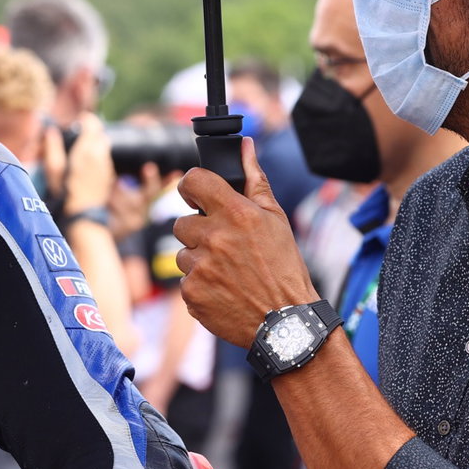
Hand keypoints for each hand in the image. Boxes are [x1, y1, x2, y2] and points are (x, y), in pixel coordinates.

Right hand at [61, 112, 115, 215]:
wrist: (84, 217)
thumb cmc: (66, 194)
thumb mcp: (54, 171)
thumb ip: (52, 148)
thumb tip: (51, 132)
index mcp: (87, 150)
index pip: (92, 123)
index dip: (85, 120)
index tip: (77, 122)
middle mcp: (100, 155)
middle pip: (100, 134)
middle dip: (90, 132)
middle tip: (76, 139)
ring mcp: (107, 166)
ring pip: (104, 146)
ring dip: (94, 145)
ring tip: (79, 153)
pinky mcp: (109, 176)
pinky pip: (105, 159)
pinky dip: (98, 157)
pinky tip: (85, 168)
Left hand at [174, 137, 316, 346]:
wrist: (285, 322)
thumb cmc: (283, 267)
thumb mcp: (275, 219)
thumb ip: (254, 180)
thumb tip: (244, 146)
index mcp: (236, 213)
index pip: (193, 181)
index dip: (192, 187)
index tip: (197, 196)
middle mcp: (214, 238)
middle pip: (182, 222)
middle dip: (199, 231)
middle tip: (224, 245)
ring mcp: (200, 268)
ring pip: (182, 254)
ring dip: (199, 260)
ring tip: (227, 271)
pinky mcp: (192, 294)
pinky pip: (185, 281)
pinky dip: (200, 285)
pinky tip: (223, 290)